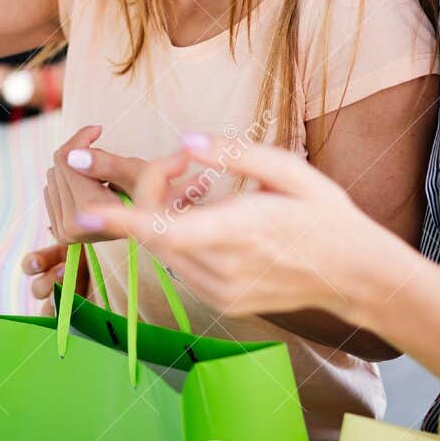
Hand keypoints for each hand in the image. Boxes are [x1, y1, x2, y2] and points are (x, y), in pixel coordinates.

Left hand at [24, 125, 206, 310]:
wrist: (153, 227)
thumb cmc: (152, 196)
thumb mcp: (137, 172)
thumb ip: (106, 162)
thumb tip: (72, 156)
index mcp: (90, 212)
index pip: (67, 159)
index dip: (82, 138)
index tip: (98, 130)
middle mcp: (71, 227)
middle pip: (58, 167)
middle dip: (81, 155)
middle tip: (106, 161)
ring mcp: (63, 232)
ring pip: (53, 176)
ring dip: (75, 169)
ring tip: (102, 180)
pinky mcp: (60, 232)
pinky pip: (51, 190)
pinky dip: (70, 182)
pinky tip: (91, 189)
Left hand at [88, 135, 406, 319]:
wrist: (354, 275)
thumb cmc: (325, 216)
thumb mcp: (289, 171)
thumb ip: (235, 154)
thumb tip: (188, 138)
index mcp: (237, 231)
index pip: (164, 230)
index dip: (119, 223)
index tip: (85, 214)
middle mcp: (223, 268)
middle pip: (155, 234)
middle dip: (151, 194)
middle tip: (182, 161)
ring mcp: (220, 291)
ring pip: (164, 252)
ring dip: (164, 218)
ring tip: (199, 187)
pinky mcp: (222, 302)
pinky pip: (182, 267)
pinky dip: (180, 240)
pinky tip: (210, 220)